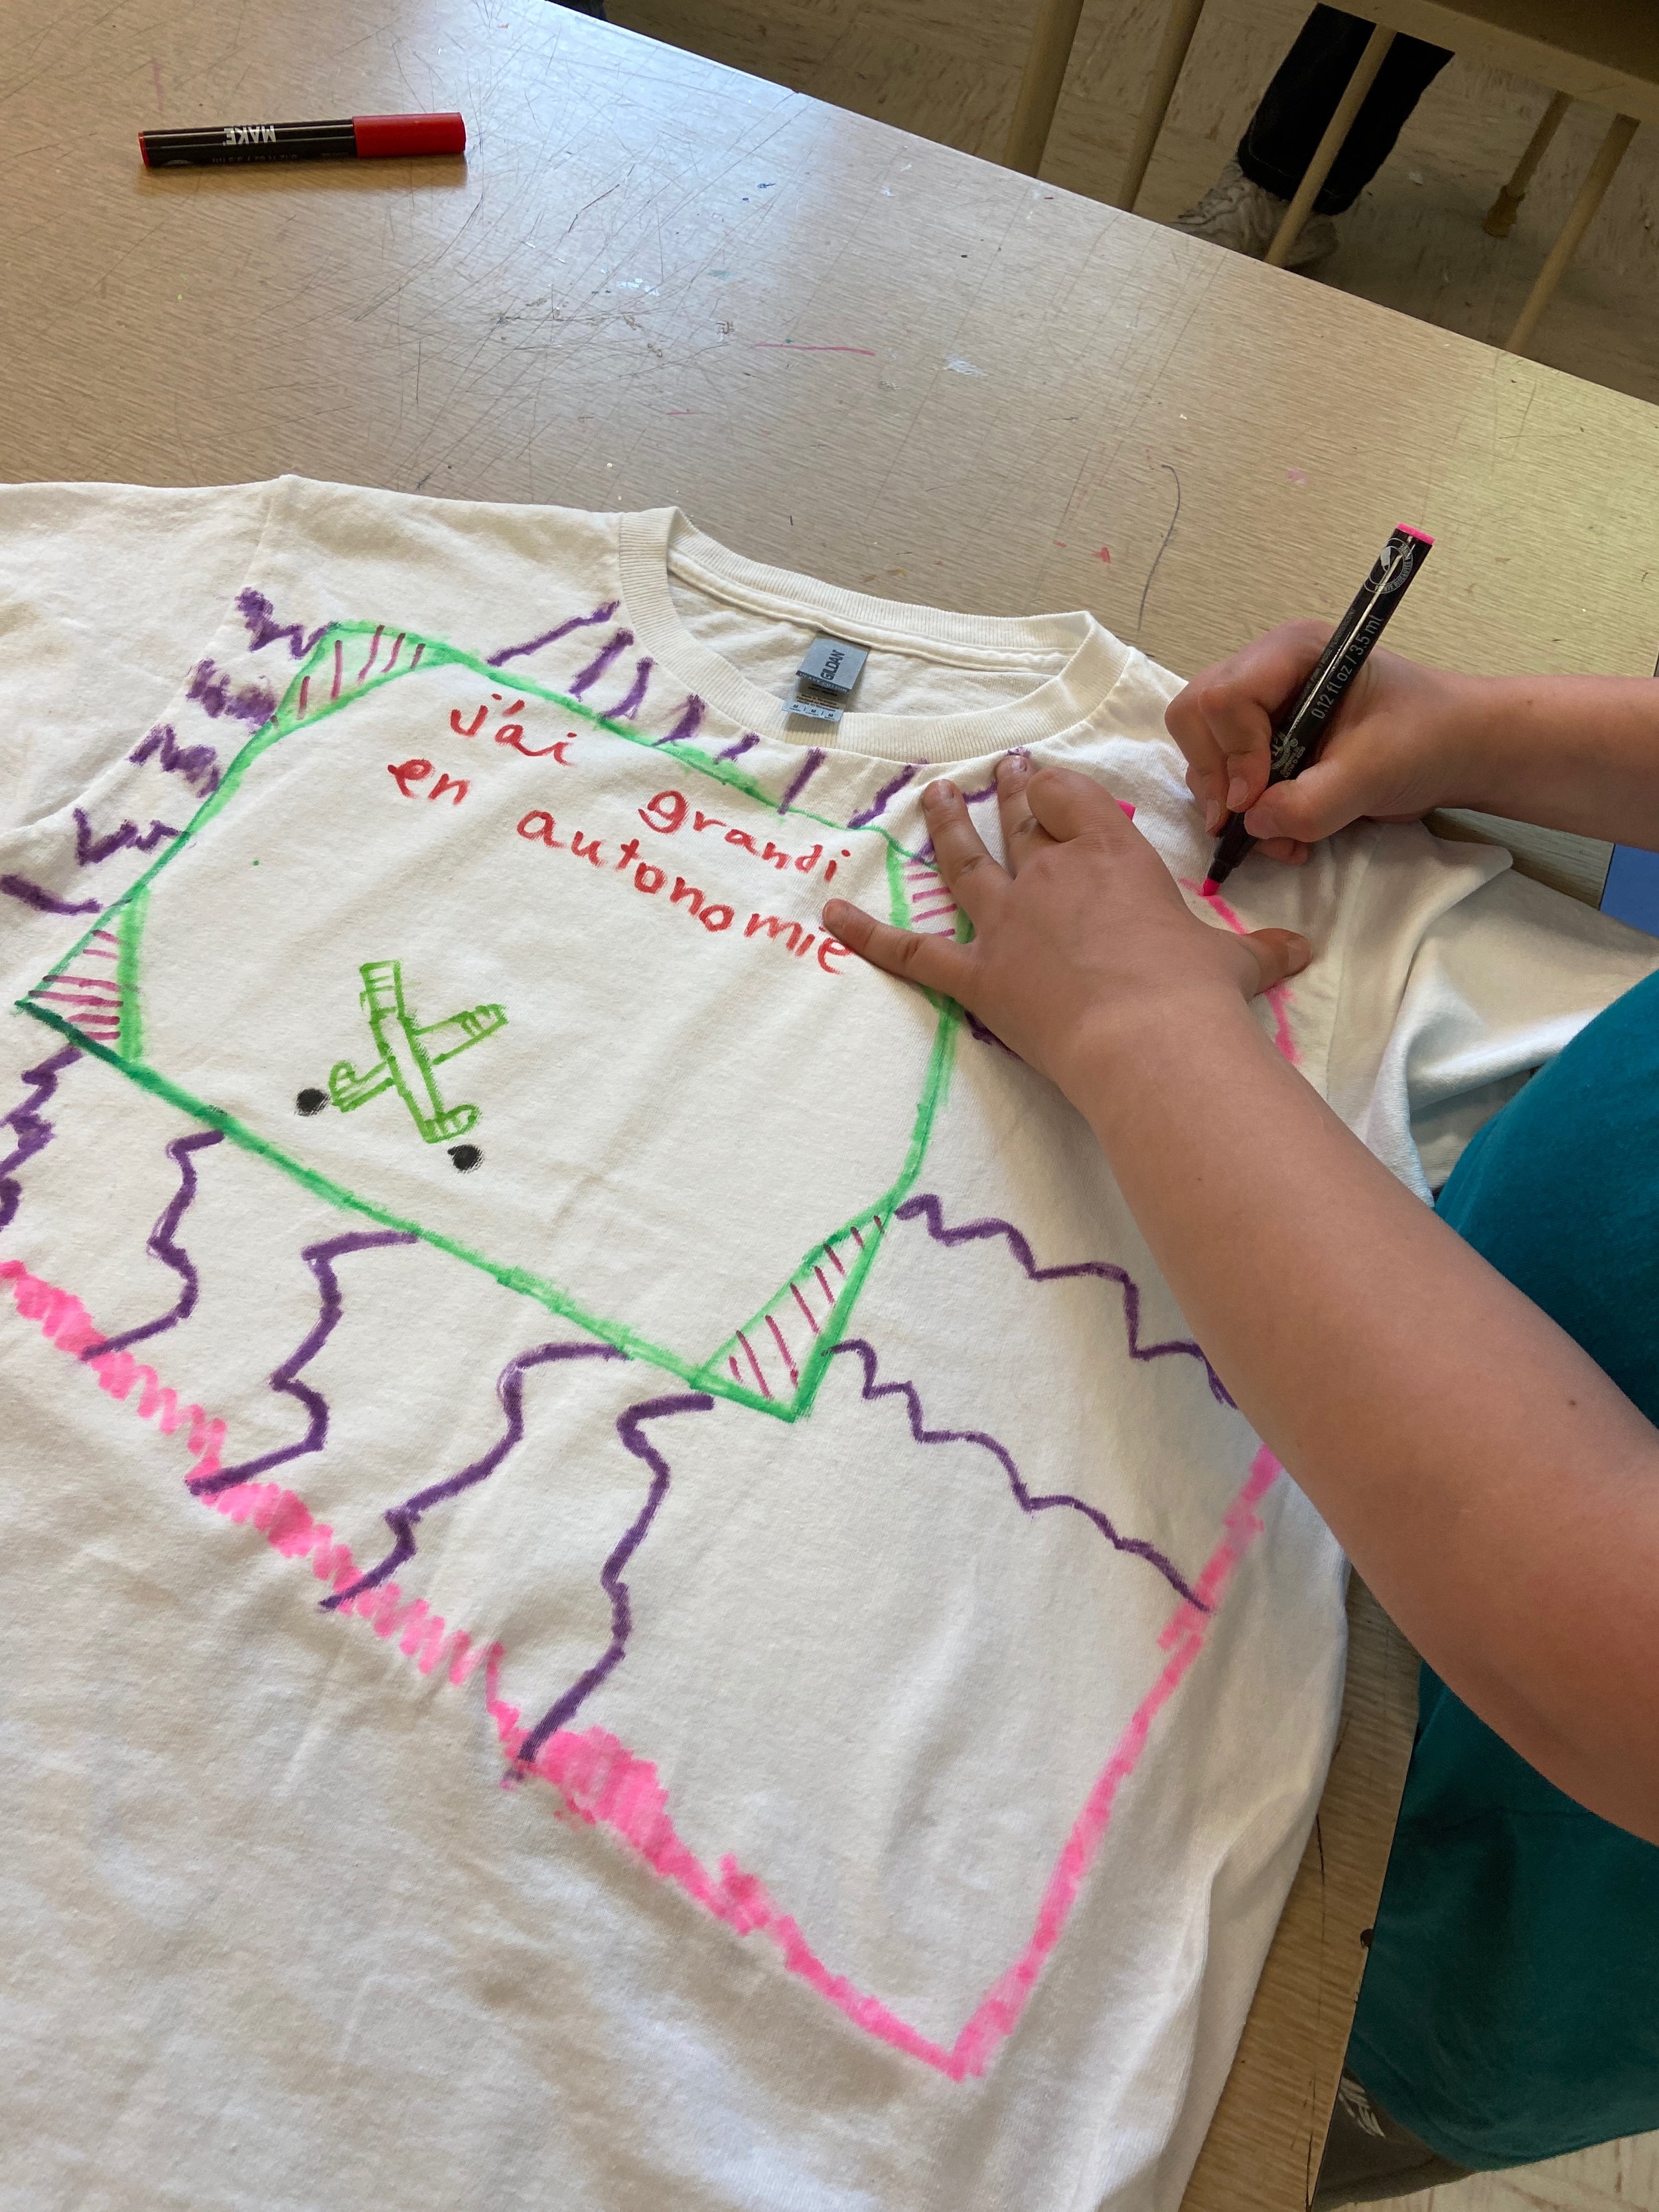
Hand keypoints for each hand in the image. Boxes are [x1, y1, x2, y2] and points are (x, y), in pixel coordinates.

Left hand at [822, 758, 1308, 1106]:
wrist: (1151, 1041)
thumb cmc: (1197, 997)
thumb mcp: (1239, 966)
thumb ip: (1260, 953)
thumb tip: (1303, 952)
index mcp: (1114, 860)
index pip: (1077, 805)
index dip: (1059, 789)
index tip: (1047, 778)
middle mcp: (1053, 878)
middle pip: (1024, 826)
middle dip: (1011, 795)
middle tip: (1000, 772)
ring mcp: (1008, 923)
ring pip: (966, 863)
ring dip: (947, 827)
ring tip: (934, 796)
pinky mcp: (976, 974)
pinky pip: (913, 952)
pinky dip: (870, 935)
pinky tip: (832, 915)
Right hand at [1166, 622, 1481, 862]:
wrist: (1455, 752)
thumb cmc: (1425, 742)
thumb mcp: (1372, 774)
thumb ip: (1311, 802)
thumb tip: (1252, 823)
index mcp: (1292, 654)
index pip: (1225, 697)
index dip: (1233, 754)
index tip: (1258, 798)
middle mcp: (1265, 672)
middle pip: (1194, 716)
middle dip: (1215, 777)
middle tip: (1245, 820)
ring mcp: (1258, 707)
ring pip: (1201, 751)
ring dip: (1228, 805)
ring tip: (1280, 837)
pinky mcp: (1260, 741)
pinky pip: (1222, 776)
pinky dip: (1242, 814)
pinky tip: (1281, 832)